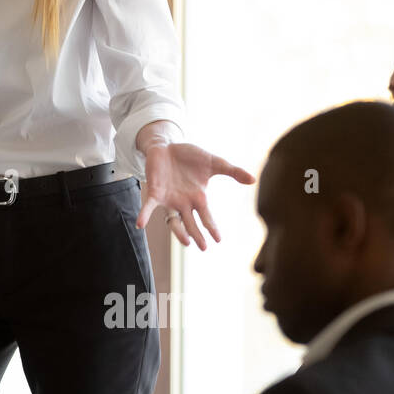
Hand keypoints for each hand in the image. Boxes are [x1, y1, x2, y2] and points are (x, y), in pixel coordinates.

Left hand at [135, 142, 255, 249]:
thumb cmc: (190, 157)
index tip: (219, 239)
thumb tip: (253, 179)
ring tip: (186, 241)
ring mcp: (168, 199)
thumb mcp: (214, 163)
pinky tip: (140, 224)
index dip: (212, 228)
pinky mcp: (154, 192)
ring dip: (178, 231)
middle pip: (191, 223)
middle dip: (197, 235)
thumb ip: (232, 171)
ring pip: (172, 220)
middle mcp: (183, 202)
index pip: (206, 217)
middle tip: (203, 247)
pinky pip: (148, 206)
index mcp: (198, 198)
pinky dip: (144, 215)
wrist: (168, 146)